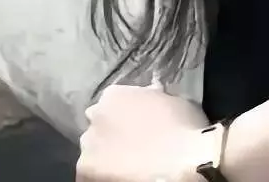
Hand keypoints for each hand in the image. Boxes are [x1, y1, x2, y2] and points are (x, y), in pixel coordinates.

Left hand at [77, 84, 209, 181]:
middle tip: (132, 145)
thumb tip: (150, 94)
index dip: (124, 116)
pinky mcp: (85, 171)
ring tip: (128, 164)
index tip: (136, 126)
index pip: (111, 104)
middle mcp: (95, 115)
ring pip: (93, 150)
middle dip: (111, 134)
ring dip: (105, 155)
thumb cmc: (183, 127)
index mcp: (114, 94)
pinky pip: (91, 174)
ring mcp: (88, 145)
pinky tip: (122, 176)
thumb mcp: (171, 100)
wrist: (182, 160)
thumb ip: (152, 96)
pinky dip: (103, 175)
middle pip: (98, 126)